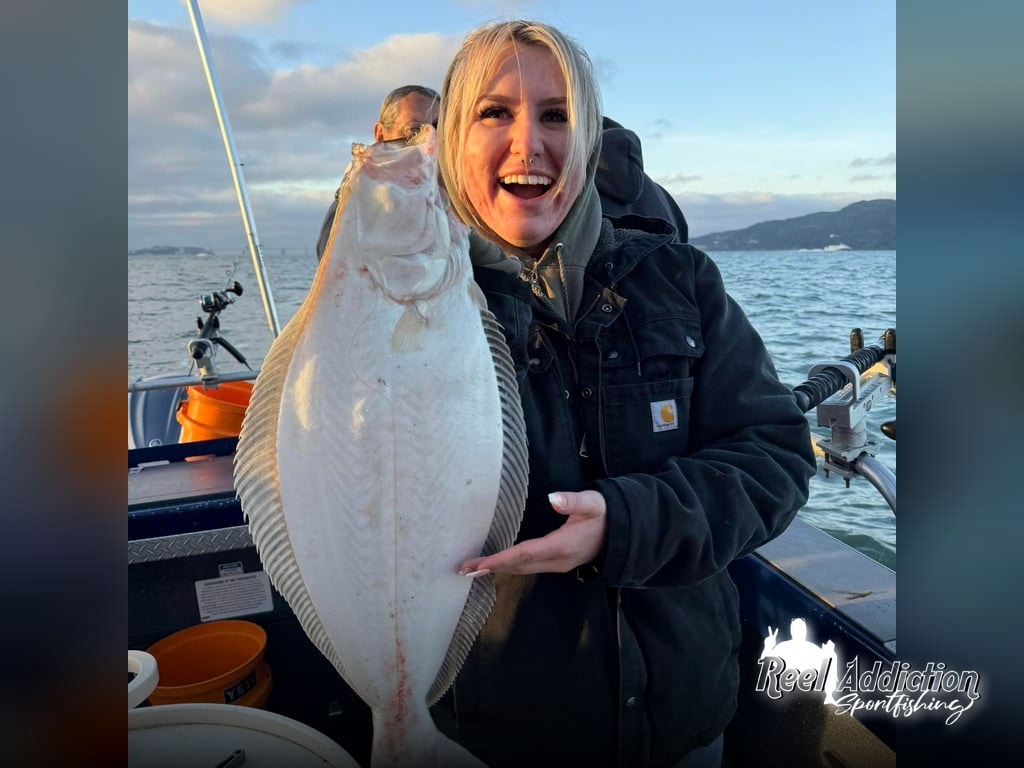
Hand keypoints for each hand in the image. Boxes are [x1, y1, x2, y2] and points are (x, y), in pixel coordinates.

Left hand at [458, 490, 606, 575]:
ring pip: (521, 569)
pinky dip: (508, 566)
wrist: (620, 534)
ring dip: (497, 568)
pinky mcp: (555, 564)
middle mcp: (556, 561)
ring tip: (472, 568)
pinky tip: (496, 563)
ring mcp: (555, 565)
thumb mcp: (593, 503)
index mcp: (562, 546)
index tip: (480, 563)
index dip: (501, 559)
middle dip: (491, 567)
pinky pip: (527, 567)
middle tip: (464, 568)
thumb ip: (574, 501)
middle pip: (518, 565)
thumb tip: (553, 498)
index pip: (525, 553)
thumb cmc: (604, 515)